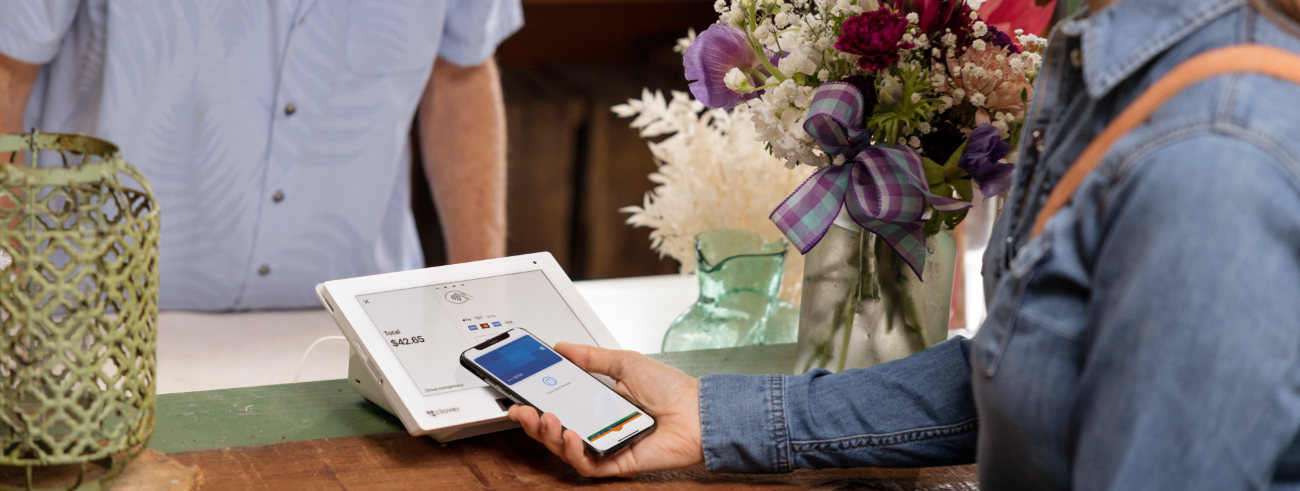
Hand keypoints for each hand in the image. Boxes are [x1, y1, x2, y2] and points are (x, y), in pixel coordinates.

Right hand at [507, 342, 703, 476]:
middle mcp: (598, 425)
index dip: (536, 400)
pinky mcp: (615, 464)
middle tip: (522, 409)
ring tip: (545, 418)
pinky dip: (573, 451)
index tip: (520, 391)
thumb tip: (563, 347)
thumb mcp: (625, 362)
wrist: (699, 412)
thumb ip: (591, 357)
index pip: (559, 403)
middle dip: (533, 421)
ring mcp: (605, 445)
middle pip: (555, 429)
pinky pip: (586, 463)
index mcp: (598, 402)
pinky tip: (569, 435)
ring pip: (564, 448)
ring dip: (548, 434)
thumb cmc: (672, 389)